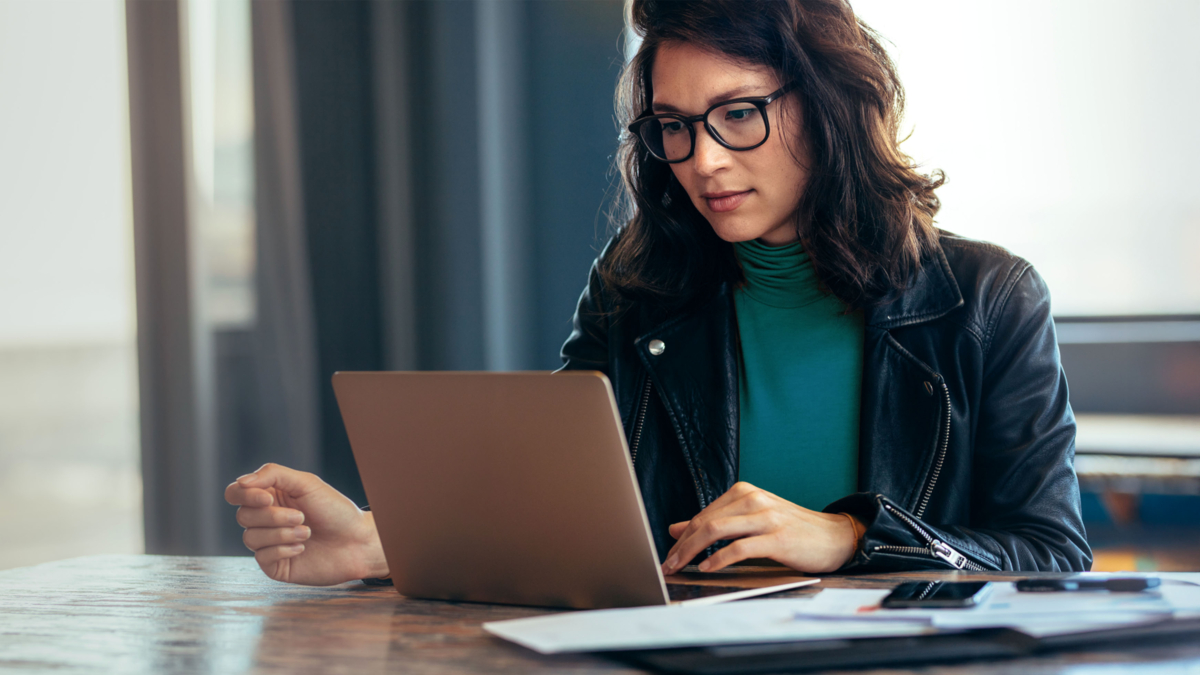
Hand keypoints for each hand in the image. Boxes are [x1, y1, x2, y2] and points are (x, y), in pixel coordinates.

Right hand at [224, 463, 388, 585]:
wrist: (357, 541)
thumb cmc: (335, 510)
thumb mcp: (306, 483)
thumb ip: (272, 475)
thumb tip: (241, 482)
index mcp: (270, 497)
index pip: (235, 493)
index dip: (244, 495)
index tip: (268, 498)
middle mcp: (265, 520)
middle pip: (243, 516)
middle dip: (273, 517)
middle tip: (301, 517)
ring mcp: (268, 543)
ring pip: (250, 538)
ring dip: (281, 534)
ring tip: (307, 533)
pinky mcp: (275, 565)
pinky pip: (261, 557)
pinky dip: (283, 550)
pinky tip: (302, 548)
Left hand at [660, 482, 859, 574]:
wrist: (835, 536)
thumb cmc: (792, 529)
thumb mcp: (750, 520)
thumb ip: (716, 522)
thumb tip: (676, 529)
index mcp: (744, 492)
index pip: (703, 514)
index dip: (682, 537)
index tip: (668, 554)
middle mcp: (753, 499)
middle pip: (706, 522)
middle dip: (682, 546)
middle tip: (667, 564)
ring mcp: (766, 517)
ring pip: (717, 530)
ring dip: (693, 551)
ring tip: (681, 567)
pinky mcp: (778, 538)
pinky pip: (740, 548)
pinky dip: (719, 559)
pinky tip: (708, 568)